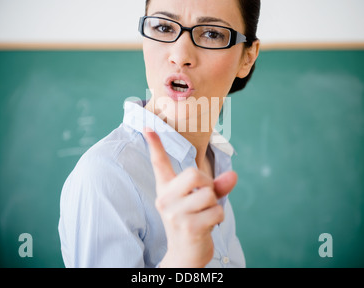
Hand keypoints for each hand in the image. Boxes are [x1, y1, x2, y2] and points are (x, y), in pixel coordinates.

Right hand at [143, 127, 236, 267]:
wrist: (184, 255)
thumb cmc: (192, 222)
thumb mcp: (199, 201)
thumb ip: (215, 186)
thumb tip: (234, 175)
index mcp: (165, 189)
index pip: (158, 163)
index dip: (155, 145)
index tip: (148, 126)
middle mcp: (165, 199)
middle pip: (194, 174)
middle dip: (208, 184)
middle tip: (205, 197)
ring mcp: (175, 214)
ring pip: (209, 193)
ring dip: (214, 204)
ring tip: (205, 214)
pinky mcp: (188, 227)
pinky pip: (216, 211)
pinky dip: (218, 217)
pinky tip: (207, 226)